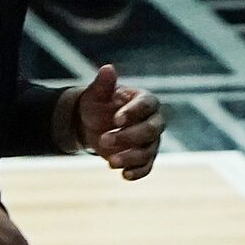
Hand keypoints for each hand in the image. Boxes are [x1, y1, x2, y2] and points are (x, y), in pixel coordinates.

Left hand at [63, 65, 164, 179]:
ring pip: (148, 151)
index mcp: (145, 100)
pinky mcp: (145, 158)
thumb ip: (104, 84)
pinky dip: (137, 172)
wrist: (91, 125)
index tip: (115, 119)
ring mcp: (151, 141)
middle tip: (104, 140)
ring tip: (110, 161)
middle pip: (150, 130)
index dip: (133, 112)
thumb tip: (107, 68)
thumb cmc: (98, 104)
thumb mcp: (97, 94)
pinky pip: (146, 167)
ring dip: (129, 157)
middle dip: (128, 136)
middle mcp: (153, 121)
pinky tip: (124, 175)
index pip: (146, 105)